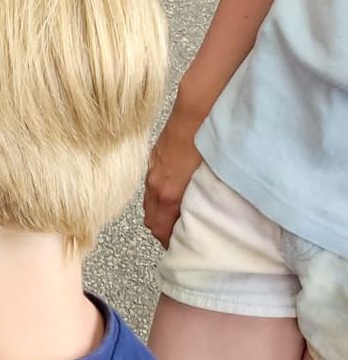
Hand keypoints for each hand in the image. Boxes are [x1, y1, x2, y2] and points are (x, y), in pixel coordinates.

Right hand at [143, 108, 205, 246]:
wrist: (195, 110)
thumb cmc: (207, 141)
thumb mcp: (209, 177)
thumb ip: (203, 200)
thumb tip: (208, 217)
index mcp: (168, 193)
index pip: (160, 228)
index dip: (168, 242)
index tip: (179, 249)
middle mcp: (155, 185)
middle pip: (150, 219)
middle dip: (162, 231)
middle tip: (179, 238)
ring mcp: (152, 171)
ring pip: (149, 203)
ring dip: (160, 214)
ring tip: (176, 218)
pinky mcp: (153, 160)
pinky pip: (151, 187)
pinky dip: (159, 197)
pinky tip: (173, 193)